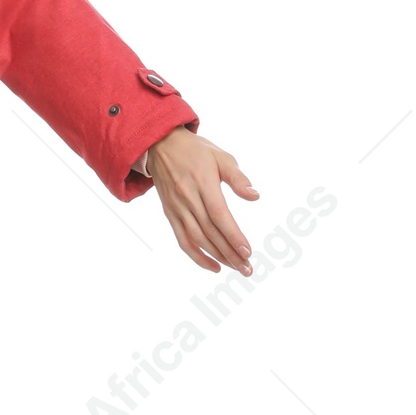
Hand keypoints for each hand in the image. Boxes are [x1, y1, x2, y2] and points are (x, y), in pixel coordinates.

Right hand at [147, 129, 257, 274]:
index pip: (219, 214)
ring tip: (236, 268)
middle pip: (210, 231)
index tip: (247, 250)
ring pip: (197, 239)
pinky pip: (182, 240)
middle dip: (230, 252)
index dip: (232, 234)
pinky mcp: (170, 214)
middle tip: (248, 268)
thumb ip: (238, 178)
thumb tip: (254, 196)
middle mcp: (187, 198)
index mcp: (202, 182)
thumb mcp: (221, 157)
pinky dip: (196, 256)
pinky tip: (213, 266)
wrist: (160, 147)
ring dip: (217, 257)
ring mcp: (177, 208)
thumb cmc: (196, 151)